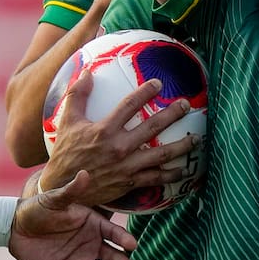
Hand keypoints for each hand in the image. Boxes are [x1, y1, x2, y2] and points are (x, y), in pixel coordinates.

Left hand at [10, 170, 144, 259]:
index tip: (132, 245)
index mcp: (94, 225)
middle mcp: (92, 243)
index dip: (124, 239)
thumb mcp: (55, 199)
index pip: (114, 233)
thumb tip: (85, 173)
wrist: (16, 227)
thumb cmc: (39, 208)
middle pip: (115, 257)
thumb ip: (71, 191)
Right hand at [41, 69, 198, 206]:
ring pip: (160, 155)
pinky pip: (156, 179)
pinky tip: (184, 169)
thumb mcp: (67, 122)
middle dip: (172, 115)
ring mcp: (126, 167)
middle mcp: (118, 148)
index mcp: (104, 130)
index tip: (159, 83)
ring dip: (181, 146)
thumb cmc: (66, 152)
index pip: (129, 105)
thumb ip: (77, 95)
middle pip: (152, 128)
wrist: (62, 188)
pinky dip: (172, 174)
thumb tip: (86, 71)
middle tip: (185, 105)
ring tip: (196, 138)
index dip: (145, 92)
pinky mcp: (129, 182)